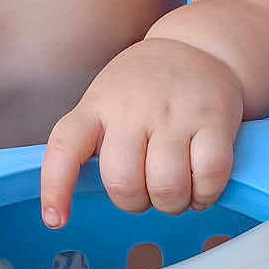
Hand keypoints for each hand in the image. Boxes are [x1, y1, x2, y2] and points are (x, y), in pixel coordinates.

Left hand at [41, 38, 243, 225]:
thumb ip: (92, 142)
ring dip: (172, 204)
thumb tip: (78, 198)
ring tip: (175, 191)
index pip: (65, 146)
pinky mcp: (214, 120)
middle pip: (124, 183)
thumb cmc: (143, 88)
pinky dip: (205, 195)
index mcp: (97, 107)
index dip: (56, 187)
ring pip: (167, 188)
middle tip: (146, 191)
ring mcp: (174, 114)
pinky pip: (209, 176)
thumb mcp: (104, 102)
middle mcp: (132, 110)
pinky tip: (201, 187)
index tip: (55, 220)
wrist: (196, 48)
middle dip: (135, 203)